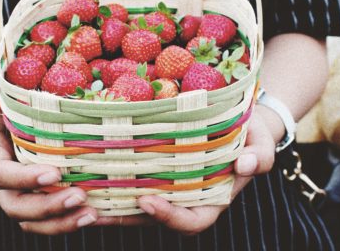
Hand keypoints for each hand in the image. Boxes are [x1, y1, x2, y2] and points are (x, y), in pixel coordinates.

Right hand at [0, 67, 97, 233]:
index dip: (22, 178)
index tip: (53, 173)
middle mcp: (3, 174)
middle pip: (16, 205)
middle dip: (46, 208)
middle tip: (79, 197)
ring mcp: (20, 186)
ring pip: (33, 218)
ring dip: (62, 222)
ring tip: (93, 213)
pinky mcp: (39, 189)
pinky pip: (51, 214)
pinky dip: (73, 218)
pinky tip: (102, 213)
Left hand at [96, 111, 276, 234]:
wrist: (239, 119)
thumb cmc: (251, 133)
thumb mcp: (261, 141)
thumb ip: (259, 156)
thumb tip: (245, 165)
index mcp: (213, 197)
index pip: (192, 221)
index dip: (169, 218)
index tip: (147, 200)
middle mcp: (187, 195)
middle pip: (153, 216)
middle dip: (123, 215)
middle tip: (92, 207)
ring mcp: (169, 182)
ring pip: (137, 201)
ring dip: (109, 202)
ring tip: (78, 195)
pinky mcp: (156, 165)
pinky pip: (134, 177)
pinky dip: (113, 180)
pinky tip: (89, 171)